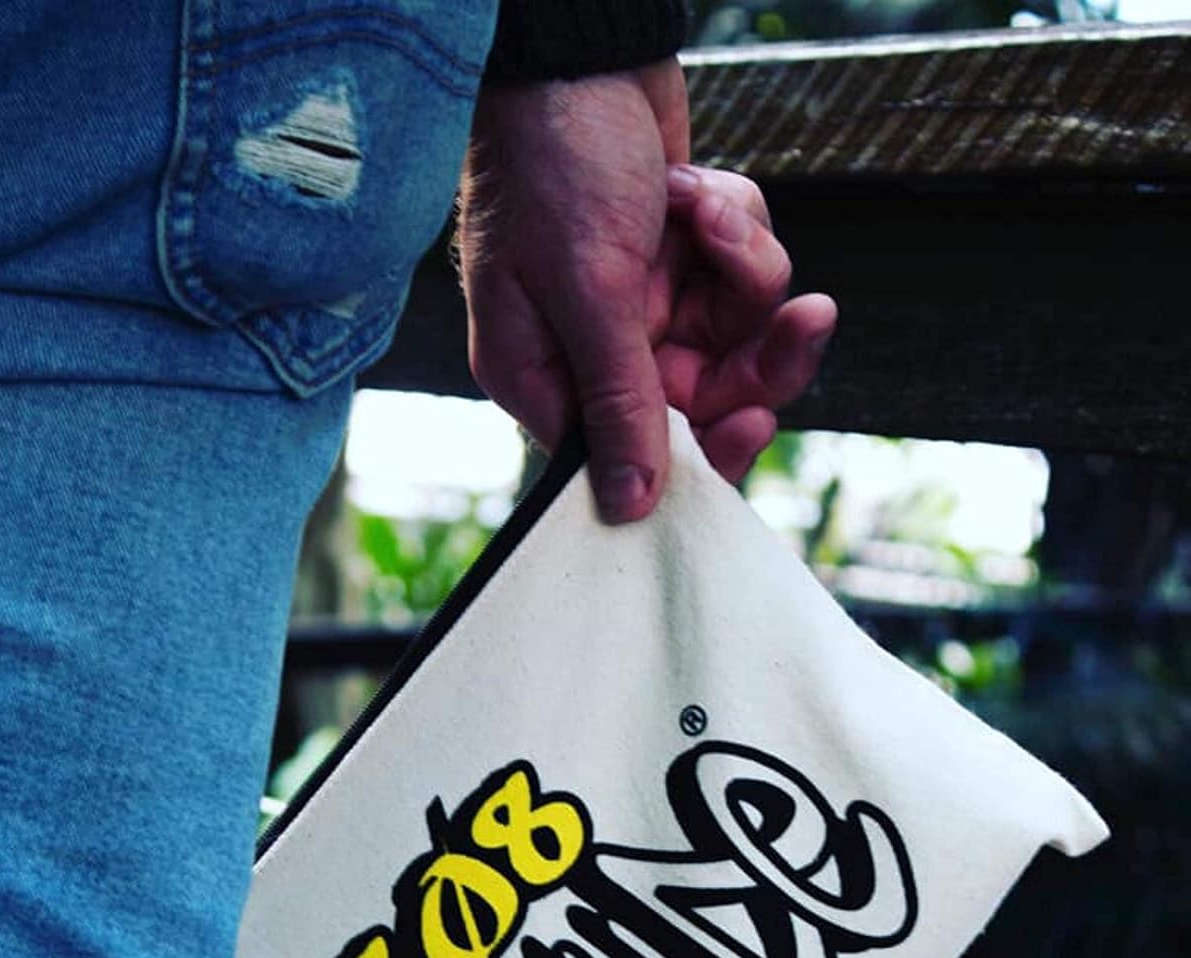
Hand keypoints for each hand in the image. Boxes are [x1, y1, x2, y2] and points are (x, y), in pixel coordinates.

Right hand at [457, 58, 836, 520]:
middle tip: (805, 318)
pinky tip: (695, 188)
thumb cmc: (552, 165)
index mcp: (548, 380)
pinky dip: (735, 227)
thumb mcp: (589, 290)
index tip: (750, 422)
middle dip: (757, 353)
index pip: (631, 457)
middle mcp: (595, 355)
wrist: (577, 57)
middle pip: (707, 401)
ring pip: (737, 334)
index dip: (699, 452)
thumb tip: (628, 504)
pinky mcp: (683, 263)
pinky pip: (742, 275)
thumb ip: (618, 399)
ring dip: (743, 268)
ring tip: (709, 211)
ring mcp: (644, 308)